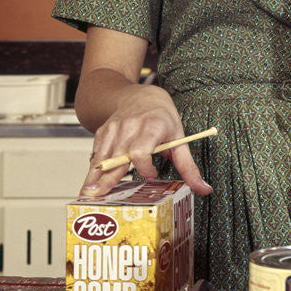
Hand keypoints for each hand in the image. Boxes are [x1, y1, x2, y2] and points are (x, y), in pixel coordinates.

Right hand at [78, 82, 212, 199]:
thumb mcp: (179, 138)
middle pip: (117, 156)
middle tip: (95, 196)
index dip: (144, 166)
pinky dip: (93, 168)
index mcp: (151, 127)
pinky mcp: (103, 132)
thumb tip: (203, 189)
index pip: (141, 150)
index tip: (151, 175)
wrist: (142, 95)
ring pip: (103, 156)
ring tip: (87, 194)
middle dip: (106, 177)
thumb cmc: (161, 117)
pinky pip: (97, 153)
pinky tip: (90, 183)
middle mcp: (130, 127)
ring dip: (94, 176)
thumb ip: (188, 166)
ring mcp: (114, 129)